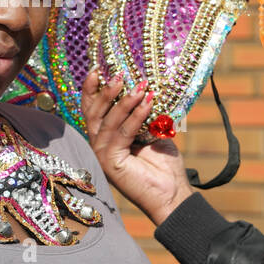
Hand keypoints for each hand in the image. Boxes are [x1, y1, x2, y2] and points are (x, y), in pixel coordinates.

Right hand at [79, 70, 194, 226]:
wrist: (172, 194)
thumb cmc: (163, 165)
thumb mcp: (152, 132)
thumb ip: (143, 114)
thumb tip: (145, 88)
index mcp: (106, 136)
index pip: (91, 109)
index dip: (91, 89)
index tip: (97, 69)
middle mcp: (100, 145)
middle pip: (93, 112)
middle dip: (106, 91)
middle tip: (119, 74)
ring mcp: (103, 154)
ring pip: (107, 121)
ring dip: (124, 101)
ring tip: (140, 87)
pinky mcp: (111, 162)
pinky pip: (122, 133)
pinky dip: (135, 117)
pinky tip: (148, 104)